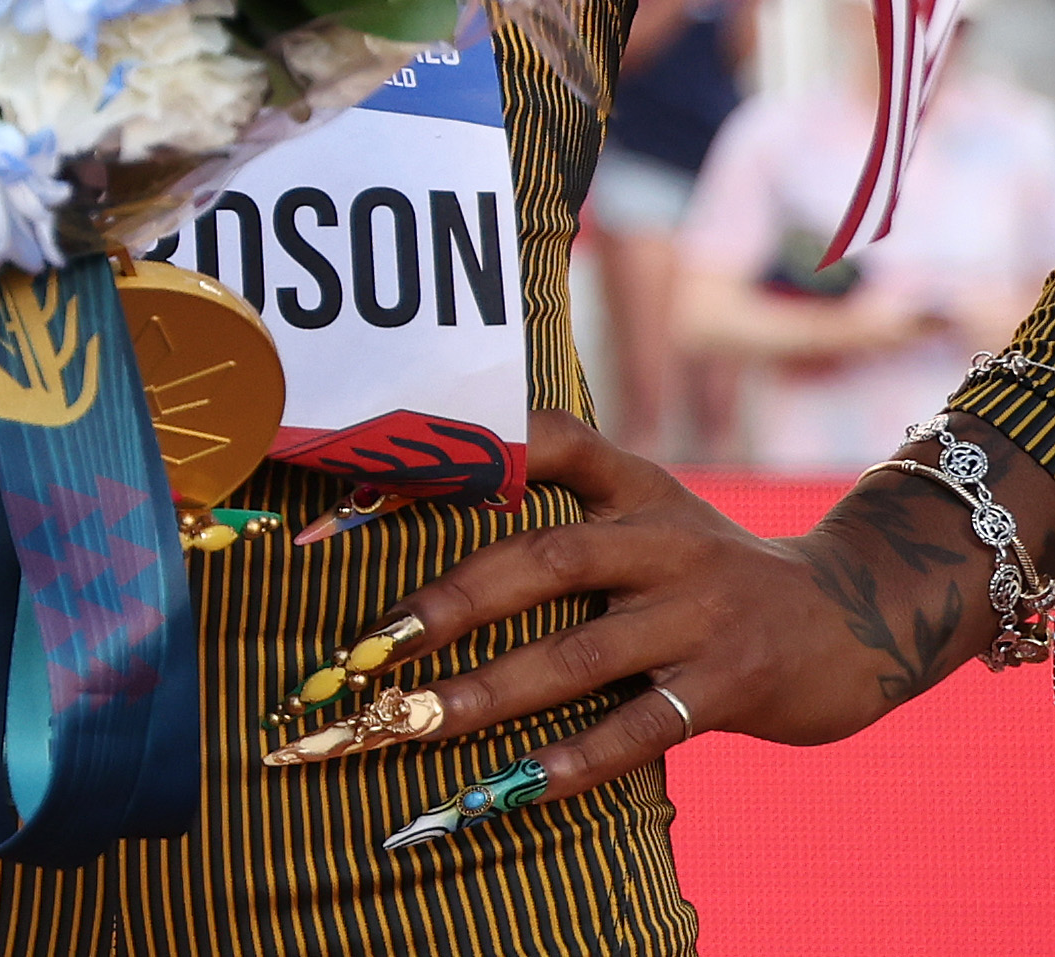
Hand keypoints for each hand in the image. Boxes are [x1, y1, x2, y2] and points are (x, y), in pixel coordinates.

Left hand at [366, 410, 1010, 805]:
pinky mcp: (731, 682)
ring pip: (579, 654)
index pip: (551, 441)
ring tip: (418, 721)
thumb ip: (566, 510)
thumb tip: (435, 529)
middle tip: (375, 641)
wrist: (849, 615)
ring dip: (490, 690)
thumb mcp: (651, 514)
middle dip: (452, 599)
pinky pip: (642, 726)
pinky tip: (520, 783)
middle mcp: (664, 537)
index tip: (384, 477)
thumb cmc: (710, 568)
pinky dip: (577, 756)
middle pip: (544, 559)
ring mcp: (701, 611)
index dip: (473, 453)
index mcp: (636, 484)